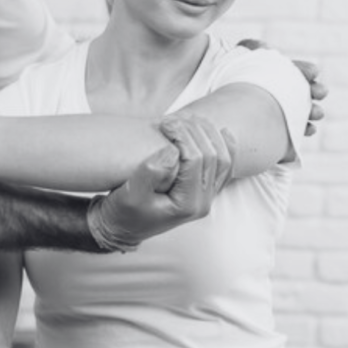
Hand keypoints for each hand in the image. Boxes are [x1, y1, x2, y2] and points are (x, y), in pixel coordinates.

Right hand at [87, 115, 235, 251]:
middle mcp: (203, 202)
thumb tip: (172, 151)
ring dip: (210, 135)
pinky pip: (225, 167)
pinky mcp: (204, 191)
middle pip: (214, 156)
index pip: (197, 160)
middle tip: (172, 120)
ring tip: (190, 120)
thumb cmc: (123, 212)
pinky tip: (221, 131)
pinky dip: (225, 147)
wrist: (122, 227)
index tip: (164, 123)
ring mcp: (207, 197)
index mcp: (188, 204)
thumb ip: (150, 174)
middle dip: (194, 131)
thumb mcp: (130, 194)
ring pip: (225, 160)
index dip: (183, 136)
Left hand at [238, 37, 327, 135]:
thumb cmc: (233, 76)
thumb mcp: (243, 58)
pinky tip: (309, 128)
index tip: (312, 73)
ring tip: (316, 113)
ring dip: (313, 111)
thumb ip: (255, 48)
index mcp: (280, 72)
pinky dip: (304, 130)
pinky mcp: (278, 128)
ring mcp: (282, 110)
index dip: (307, 71)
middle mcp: (284, 91)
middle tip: (319, 92)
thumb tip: (265, 47)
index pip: (299, 70)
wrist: (221, 98)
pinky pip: (294, 131)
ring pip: (303, 112)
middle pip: (305, 91)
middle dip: (316, 91)